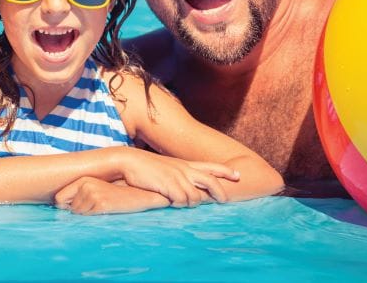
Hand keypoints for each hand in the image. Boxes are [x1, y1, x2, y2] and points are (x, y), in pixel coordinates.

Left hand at [55, 177, 170, 214]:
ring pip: (78, 213)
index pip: (59, 198)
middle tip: (95, 206)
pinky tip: (105, 209)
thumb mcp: (97, 189)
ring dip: (87, 214)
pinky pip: (88, 216)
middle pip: (69, 208)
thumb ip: (79, 193)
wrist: (139, 194)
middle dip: (79, 211)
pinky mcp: (101, 203)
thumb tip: (60, 205)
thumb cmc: (116, 194)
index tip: (75, 208)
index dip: (65, 207)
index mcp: (83, 179)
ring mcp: (93, 193)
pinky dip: (94, 216)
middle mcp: (86, 184)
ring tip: (102, 207)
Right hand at [119, 149, 239, 206]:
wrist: (128, 161)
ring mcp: (177, 177)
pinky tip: (170, 202)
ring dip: (191, 203)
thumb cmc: (145, 167)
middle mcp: (184, 169)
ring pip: (196, 197)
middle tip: (225, 201)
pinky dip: (178, 204)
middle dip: (221, 192)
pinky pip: (181, 201)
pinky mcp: (168, 185)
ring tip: (180, 202)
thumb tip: (187, 189)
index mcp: (184, 164)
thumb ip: (178, 175)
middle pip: (211, 181)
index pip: (211, 166)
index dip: (225, 171)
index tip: (238, 175)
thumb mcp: (166, 168)